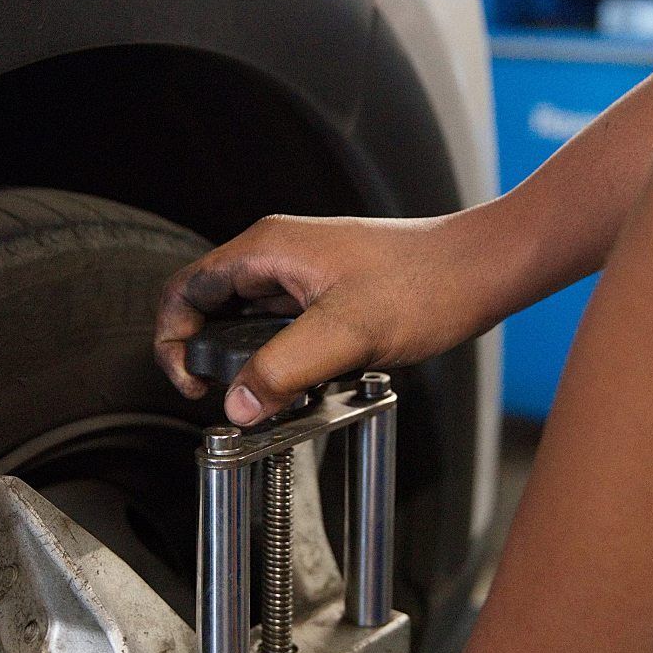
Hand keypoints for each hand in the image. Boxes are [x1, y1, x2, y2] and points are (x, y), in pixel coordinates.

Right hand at [153, 212, 509, 424]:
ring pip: (249, 321)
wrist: (479, 272)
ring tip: (270, 396)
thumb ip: (284, 369)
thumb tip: (237, 403)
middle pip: (211, 306)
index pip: (186, 289)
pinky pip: (284, 328)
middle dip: (209, 355)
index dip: (173, 340)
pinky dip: (282, 358)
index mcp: (268, 249)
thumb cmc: (425, 284)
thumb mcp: (346, 334)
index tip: (192, 384)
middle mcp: (278, 255)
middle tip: (231, 398)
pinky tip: (305, 383)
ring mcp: (303, 274)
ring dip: (250, 361)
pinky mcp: (327, 294)